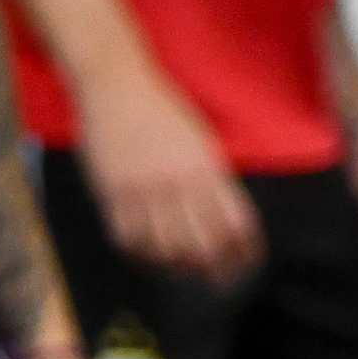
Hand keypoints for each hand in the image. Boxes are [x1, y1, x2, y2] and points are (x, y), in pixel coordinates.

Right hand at [76, 66, 259, 285]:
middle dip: (212, 269)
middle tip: (211, 275)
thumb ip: (212, 180)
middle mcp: (179, 182)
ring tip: (177, 265)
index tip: (243, 265)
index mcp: (207, 169)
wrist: (115, 83)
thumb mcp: (200, 141)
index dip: (245, 254)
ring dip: (174, 264)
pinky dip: (139, 253)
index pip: (237, 227)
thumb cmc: (161, 110)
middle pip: (203, 246)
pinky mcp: (112, 190)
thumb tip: (223, 222)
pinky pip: (128, 237)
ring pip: (165, 249)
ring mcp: (144, 187)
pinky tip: (144, 252)